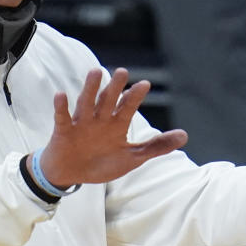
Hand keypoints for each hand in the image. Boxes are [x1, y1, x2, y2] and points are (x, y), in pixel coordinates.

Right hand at [37, 67, 187, 186]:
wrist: (71, 174)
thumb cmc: (102, 163)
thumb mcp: (132, 157)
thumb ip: (156, 146)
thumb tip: (184, 135)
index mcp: (116, 124)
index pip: (127, 107)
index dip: (134, 97)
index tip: (144, 84)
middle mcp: (99, 119)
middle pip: (108, 100)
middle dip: (115, 87)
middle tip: (122, 71)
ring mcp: (81, 124)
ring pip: (86, 103)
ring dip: (90, 89)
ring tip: (95, 72)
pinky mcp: (63, 131)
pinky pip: (62, 117)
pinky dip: (61, 107)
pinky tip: (61, 95)